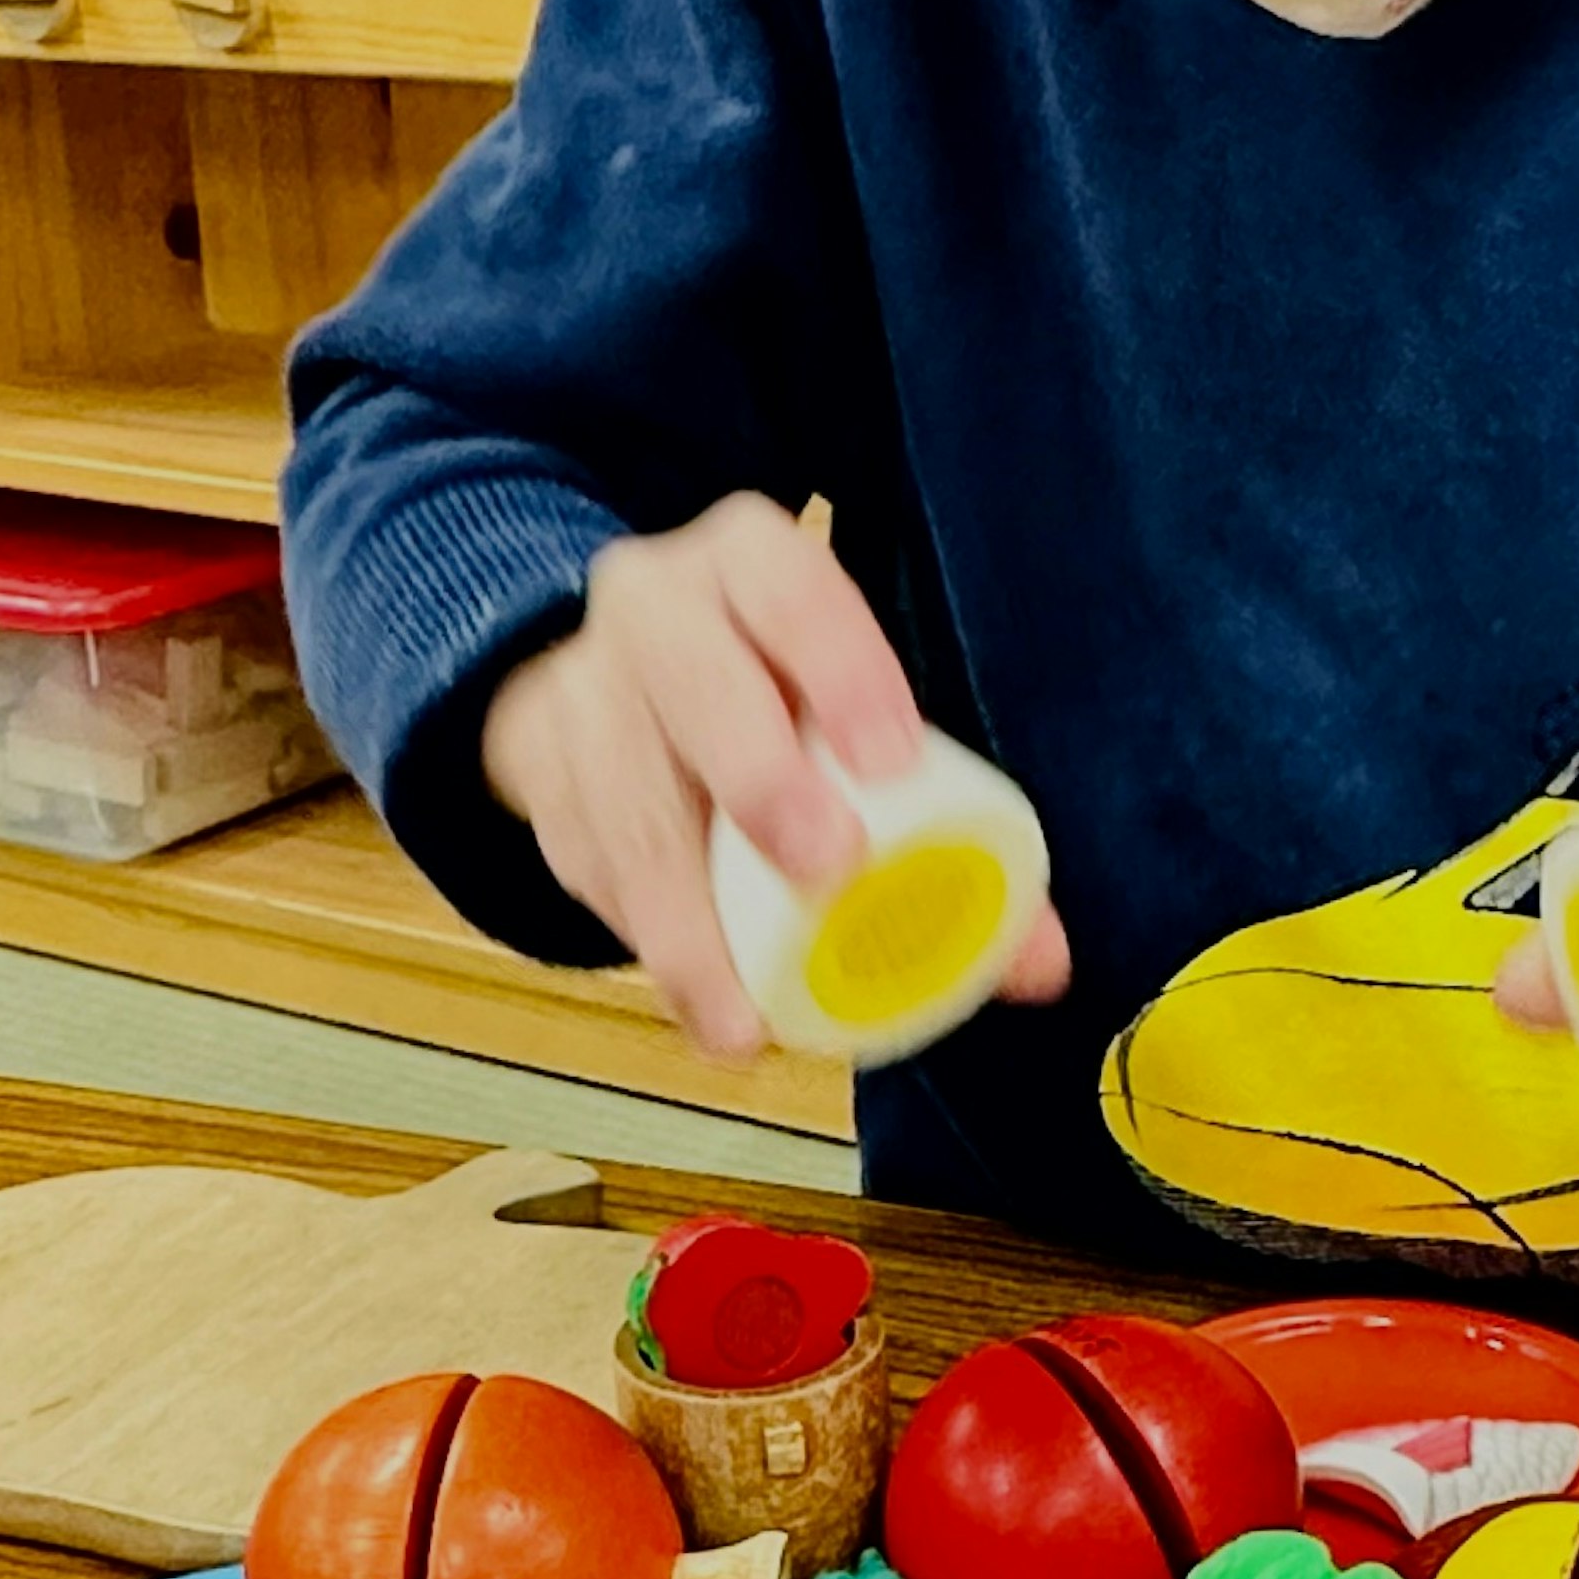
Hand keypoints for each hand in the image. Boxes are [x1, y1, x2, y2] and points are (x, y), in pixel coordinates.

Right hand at [479, 496, 1069, 1060]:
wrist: (602, 675)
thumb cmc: (767, 696)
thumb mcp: (849, 713)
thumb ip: (953, 822)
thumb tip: (1042, 964)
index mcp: (750, 562)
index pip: (794, 589)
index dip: (845, 669)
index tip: (896, 762)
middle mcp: (656, 607)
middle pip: (694, 680)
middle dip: (760, 778)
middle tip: (828, 868)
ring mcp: (583, 687)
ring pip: (622, 796)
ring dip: (685, 917)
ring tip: (743, 1015)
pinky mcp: (537, 771)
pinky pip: (584, 861)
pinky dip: (646, 943)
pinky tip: (701, 1006)